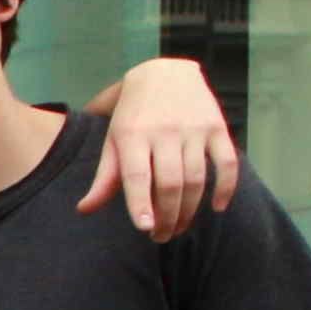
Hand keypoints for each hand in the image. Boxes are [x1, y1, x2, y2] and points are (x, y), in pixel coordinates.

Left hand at [79, 57, 240, 239]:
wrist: (165, 73)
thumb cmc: (132, 116)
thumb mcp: (113, 141)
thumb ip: (104, 178)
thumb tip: (84, 211)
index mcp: (132, 135)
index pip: (136, 175)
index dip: (140, 202)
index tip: (144, 227)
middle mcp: (164, 131)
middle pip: (169, 183)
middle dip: (166, 216)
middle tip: (160, 236)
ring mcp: (193, 129)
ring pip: (196, 178)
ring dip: (189, 210)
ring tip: (177, 228)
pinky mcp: (217, 127)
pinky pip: (227, 162)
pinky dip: (226, 188)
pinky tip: (217, 208)